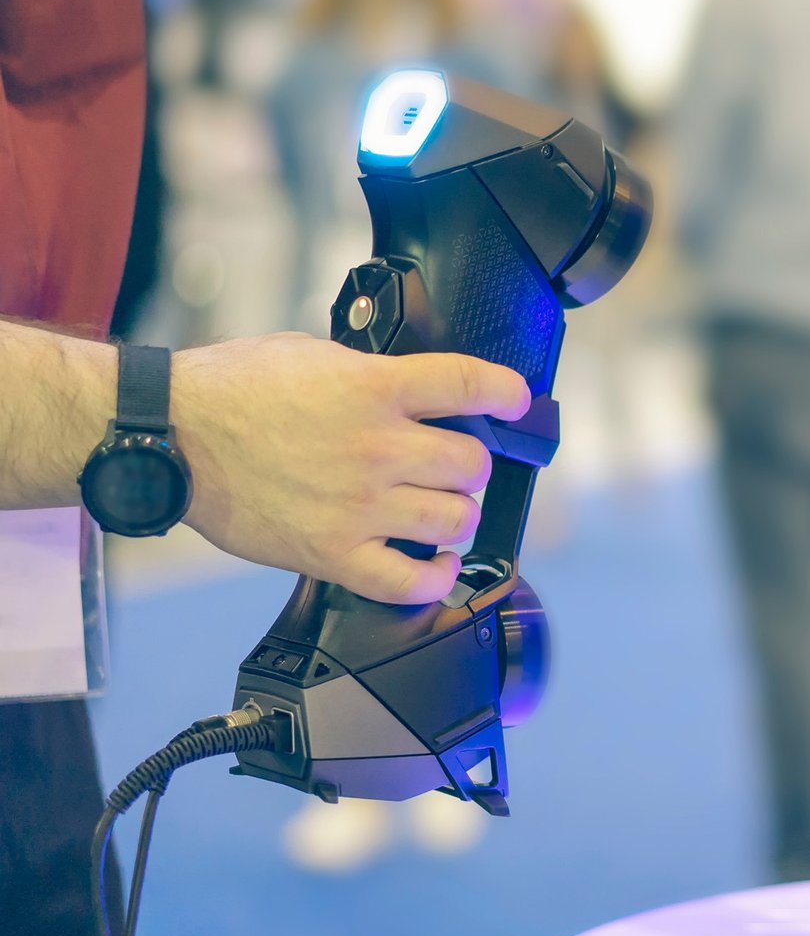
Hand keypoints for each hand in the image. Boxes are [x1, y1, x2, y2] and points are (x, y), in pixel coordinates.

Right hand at [172, 333, 530, 604]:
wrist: (170, 437)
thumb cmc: (230, 390)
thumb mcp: (313, 354)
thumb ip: (370, 372)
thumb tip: (410, 388)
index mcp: (374, 389)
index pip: (470, 386)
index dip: (506, 393)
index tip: (514, 400)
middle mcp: (376, 448)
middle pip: (473, 464)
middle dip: (471, 463)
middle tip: (455, 464)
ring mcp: (358, 505)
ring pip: (453, 520)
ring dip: (457, 515)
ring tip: (442, 509)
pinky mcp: (332, 553)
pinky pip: (409, 582)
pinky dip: (435, 578)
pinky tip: (439, 565)